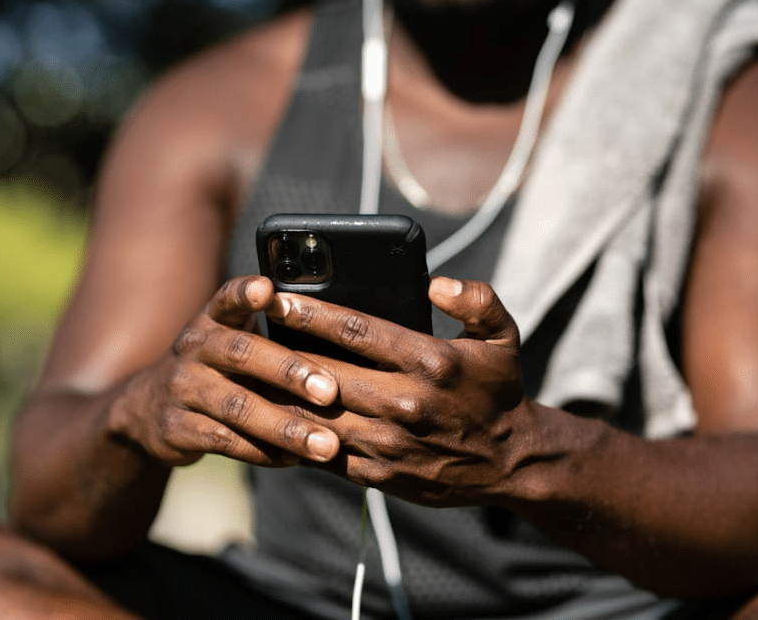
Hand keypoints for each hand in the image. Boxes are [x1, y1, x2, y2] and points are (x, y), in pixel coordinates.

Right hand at [108, 276, 342, 467]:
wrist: (147, 409)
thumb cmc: (216, 369)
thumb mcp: (231, 341)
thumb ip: (271, 334)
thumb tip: (343, 338)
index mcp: (212, 320)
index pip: (227, 298)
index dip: (245, 293)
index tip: (267, 290)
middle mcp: (194, 348)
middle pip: (241, 353)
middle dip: (289, 371)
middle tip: (330, 392)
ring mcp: (182, 389)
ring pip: (237, 407)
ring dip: (285, 427)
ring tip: (326, 444)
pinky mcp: (175, 428)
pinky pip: (224, 441)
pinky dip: (263, 452)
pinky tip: (294, 460)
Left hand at [265, 276, 528, 505]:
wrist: (510, 463)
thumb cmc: (498, 391)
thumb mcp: (503, 337)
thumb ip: (477, 301)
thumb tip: (438, 284)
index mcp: (430, 362)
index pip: (357, 331)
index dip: (311, 312)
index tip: (277, 297)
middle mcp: (406, 402)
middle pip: (326, 371)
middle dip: (283, 347)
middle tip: (249, 326)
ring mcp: (389, 442)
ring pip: (317, 415)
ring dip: (280, 394)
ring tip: (247, 371)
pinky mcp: (378, 473)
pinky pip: (324, 451)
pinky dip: (296, 433)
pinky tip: (272, 415)